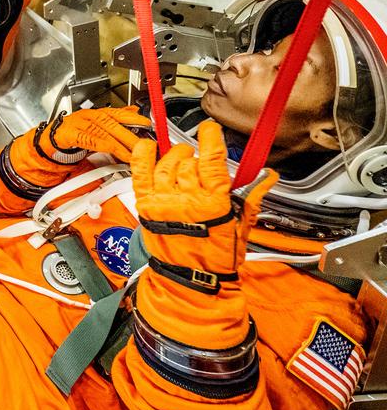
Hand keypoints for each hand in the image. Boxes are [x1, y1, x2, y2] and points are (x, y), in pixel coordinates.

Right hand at [37, 106, 150, 162]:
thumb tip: (134, 112)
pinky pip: (89, 140)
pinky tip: (112, 151)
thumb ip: (114, 120)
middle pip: (112, 123)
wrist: (49, 139)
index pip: (117, 113)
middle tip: (144, 145)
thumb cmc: (73, 132)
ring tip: (133, 154)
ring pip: (103, 132)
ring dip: (120, 144)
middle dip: (130, 134)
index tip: (148, 124)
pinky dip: (103, 146)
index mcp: (96, 113)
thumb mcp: (95, 125)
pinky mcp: (70, 134)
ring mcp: (79, 124)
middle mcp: (88, 116)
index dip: (133, 118)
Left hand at [132, 120, 276, 283]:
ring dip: (174, 157)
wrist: (193, 281)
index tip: (210, 129)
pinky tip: (148, 145)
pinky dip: (142, 156)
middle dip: (196, 158)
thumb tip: (269, 176)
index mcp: (214, 204)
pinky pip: (140, 173)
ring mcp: (163, 202)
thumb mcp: (242, 226)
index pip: (211, 161)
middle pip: (189, 163)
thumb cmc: (218, 257)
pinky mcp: (146, 206)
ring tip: (181, 160)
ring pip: (166, 165)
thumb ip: (253, 197)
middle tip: (200, 164)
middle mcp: (187, 200)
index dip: (210, 139)